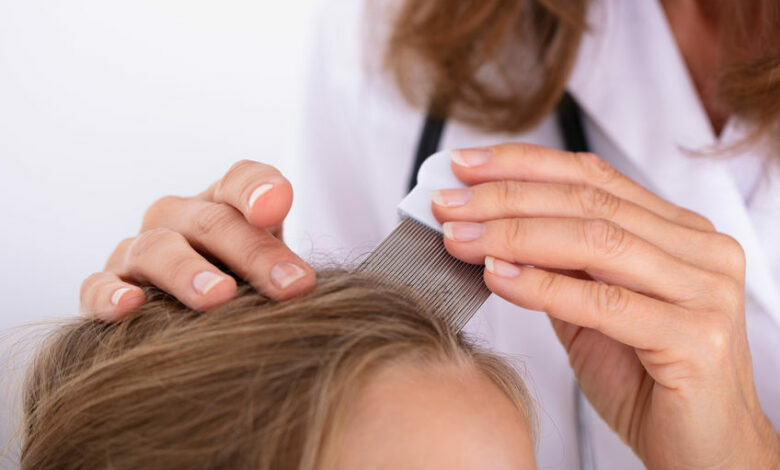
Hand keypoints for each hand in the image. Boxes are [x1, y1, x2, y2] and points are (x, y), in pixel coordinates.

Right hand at [80, 160, 315, 320]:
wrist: (197, 322)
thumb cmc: (244, 289)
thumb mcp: (274, 271)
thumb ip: (287, 268)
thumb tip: (302, 284)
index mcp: (222, 205)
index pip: (240, 182)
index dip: (258, 190)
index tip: (277, 207)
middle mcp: (178, 219)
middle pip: (211, 222)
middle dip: (253, 253)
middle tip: (290, 285)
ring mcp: (139, 250)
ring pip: (157, 249)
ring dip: (188, 272)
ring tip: (219, 297)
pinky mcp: (107, 287)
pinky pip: (98, 285)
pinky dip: (110, 293)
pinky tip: (130, 305)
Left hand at [432, 144, 779, 468]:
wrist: (704, 450)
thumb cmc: (649, 379)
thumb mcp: (595, 310)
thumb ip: (559, 266)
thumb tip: (489, 228)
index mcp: (679, 232)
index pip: (593, 176)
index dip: (523, 165)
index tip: (465, 166)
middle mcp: (700, 250)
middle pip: (588, 202)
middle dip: (505, 198)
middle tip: (448, 205)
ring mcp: (704, 290)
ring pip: (596, 241)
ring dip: (514, 235)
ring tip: (461, 240)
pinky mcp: (695, 337)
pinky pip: (605, 302)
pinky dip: (542, 286)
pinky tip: (498, 277)